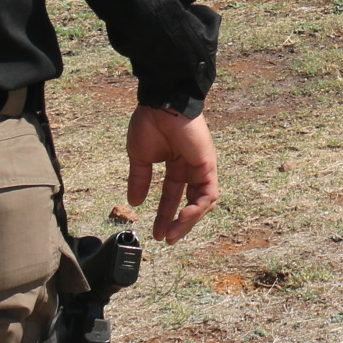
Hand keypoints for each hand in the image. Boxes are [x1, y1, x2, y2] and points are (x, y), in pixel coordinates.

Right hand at [125, 106, 217, 243]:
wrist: (160, 104)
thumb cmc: (150, 123)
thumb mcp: (140, 158)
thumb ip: (139, 180)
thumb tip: (133, 202)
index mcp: (176, 164)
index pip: (172, 195)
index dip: (164, 215)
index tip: (156, 233)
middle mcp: (191, 168)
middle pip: (190, 202)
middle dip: (179, 223)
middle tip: (167, 239)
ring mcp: (202, 167)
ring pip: (203, 202)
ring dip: (189, 221)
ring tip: (174, 234)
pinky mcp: (208, 165)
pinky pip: (208, 194)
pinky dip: (198, 209)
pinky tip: (183, 218)